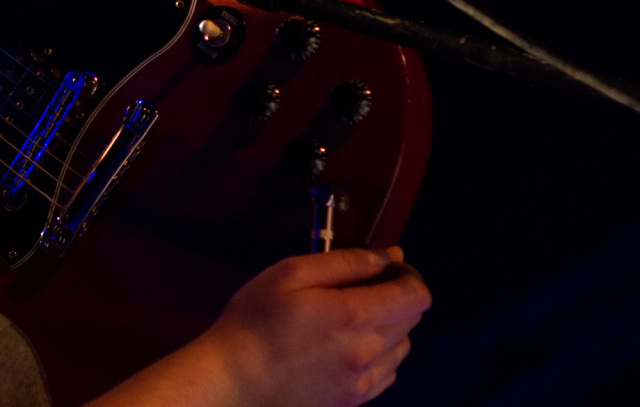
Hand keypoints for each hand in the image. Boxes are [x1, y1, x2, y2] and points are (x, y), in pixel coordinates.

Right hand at [203, 247, 429, 405]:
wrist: (232, 380)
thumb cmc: (254, 321)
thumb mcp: (291, 274)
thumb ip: (344, 261)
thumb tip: (387, 256)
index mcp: (355, 316)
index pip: (416, 295)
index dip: (407, 274)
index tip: (386, 265)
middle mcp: (369, 352)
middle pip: (412, 320)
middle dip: (396, 296)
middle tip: (361, 285)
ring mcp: (362, 382)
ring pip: (402, 348)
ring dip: (389, 327)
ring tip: (351, 318)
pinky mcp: (352, 401)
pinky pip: (386, 375)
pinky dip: (379, 356)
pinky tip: (348, 347)